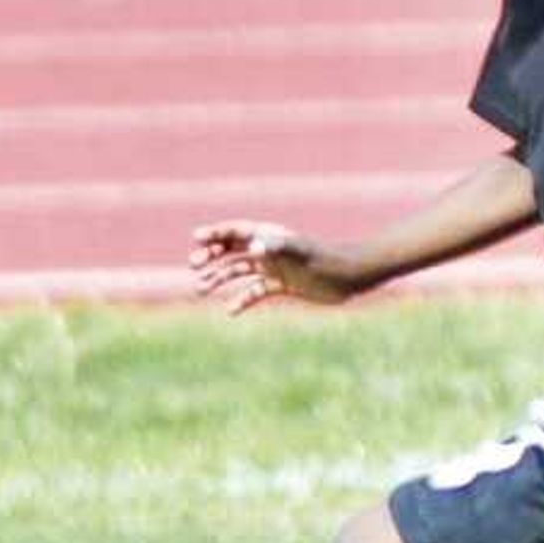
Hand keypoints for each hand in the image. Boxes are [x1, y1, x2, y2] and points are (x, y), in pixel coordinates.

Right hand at [188, 220, 365, 315]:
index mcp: (269, 236)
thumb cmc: (325, 258)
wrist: (348, 276)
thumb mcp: (301, 251)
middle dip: (211, 257)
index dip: (215, 233)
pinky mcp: (281, 286)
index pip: (236, 232)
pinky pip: (255, 292)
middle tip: (195, 267)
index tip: (196, 239)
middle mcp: (268, 250)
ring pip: (238, 272)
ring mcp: (273, 268)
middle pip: (231, 251)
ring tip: (200, 289)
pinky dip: (242, 300)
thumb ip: (278, 246)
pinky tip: (231, 311)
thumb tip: (255, 248)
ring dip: (219, 279)